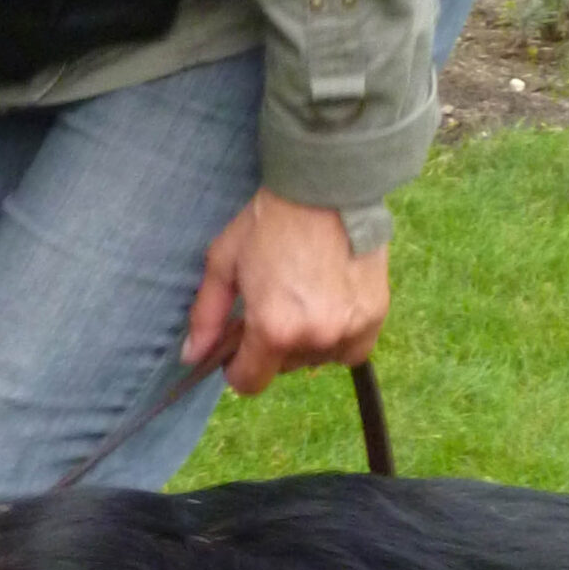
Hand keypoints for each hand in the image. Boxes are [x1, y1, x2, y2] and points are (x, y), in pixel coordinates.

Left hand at [184, 190, 387, 393]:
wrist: (327, 187)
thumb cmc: (269, 223)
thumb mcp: (223, 265)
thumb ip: (206, 317)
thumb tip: (192, 358)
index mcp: (273, 330)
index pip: (250, 383)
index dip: (237, 368)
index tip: (238, 344)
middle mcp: (314, 337)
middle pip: (282, 369)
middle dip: (271, 347)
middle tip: (272, 307)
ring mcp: (349, 328)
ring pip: (316, 359)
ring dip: (306, 342)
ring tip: (302, 300)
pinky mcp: (376, 314)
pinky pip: (353, 349)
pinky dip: (339, 338)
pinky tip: (328, 307)